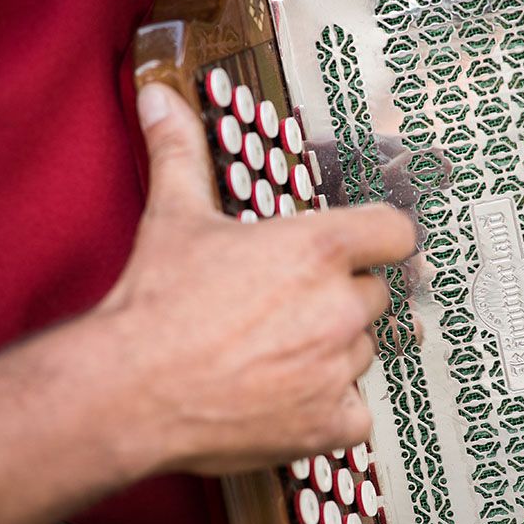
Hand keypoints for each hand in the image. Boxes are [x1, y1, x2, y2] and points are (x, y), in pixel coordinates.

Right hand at [103, 83, 414, 475]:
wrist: (128, 391)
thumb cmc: (155, 306)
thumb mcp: (174, 217)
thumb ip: (181, 153)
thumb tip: (162, 100)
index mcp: (319, 249)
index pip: (396, 234)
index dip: (381, 240)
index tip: (368, 249)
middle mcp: (339, 306)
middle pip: (373, 296)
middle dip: (339, 299)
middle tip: (288, 308)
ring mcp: (338, 367)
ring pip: (361, 351)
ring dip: (332, 352)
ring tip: (276, 352)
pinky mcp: (329, 423)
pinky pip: (358, 411)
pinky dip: (332, 408)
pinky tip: (290, 396)